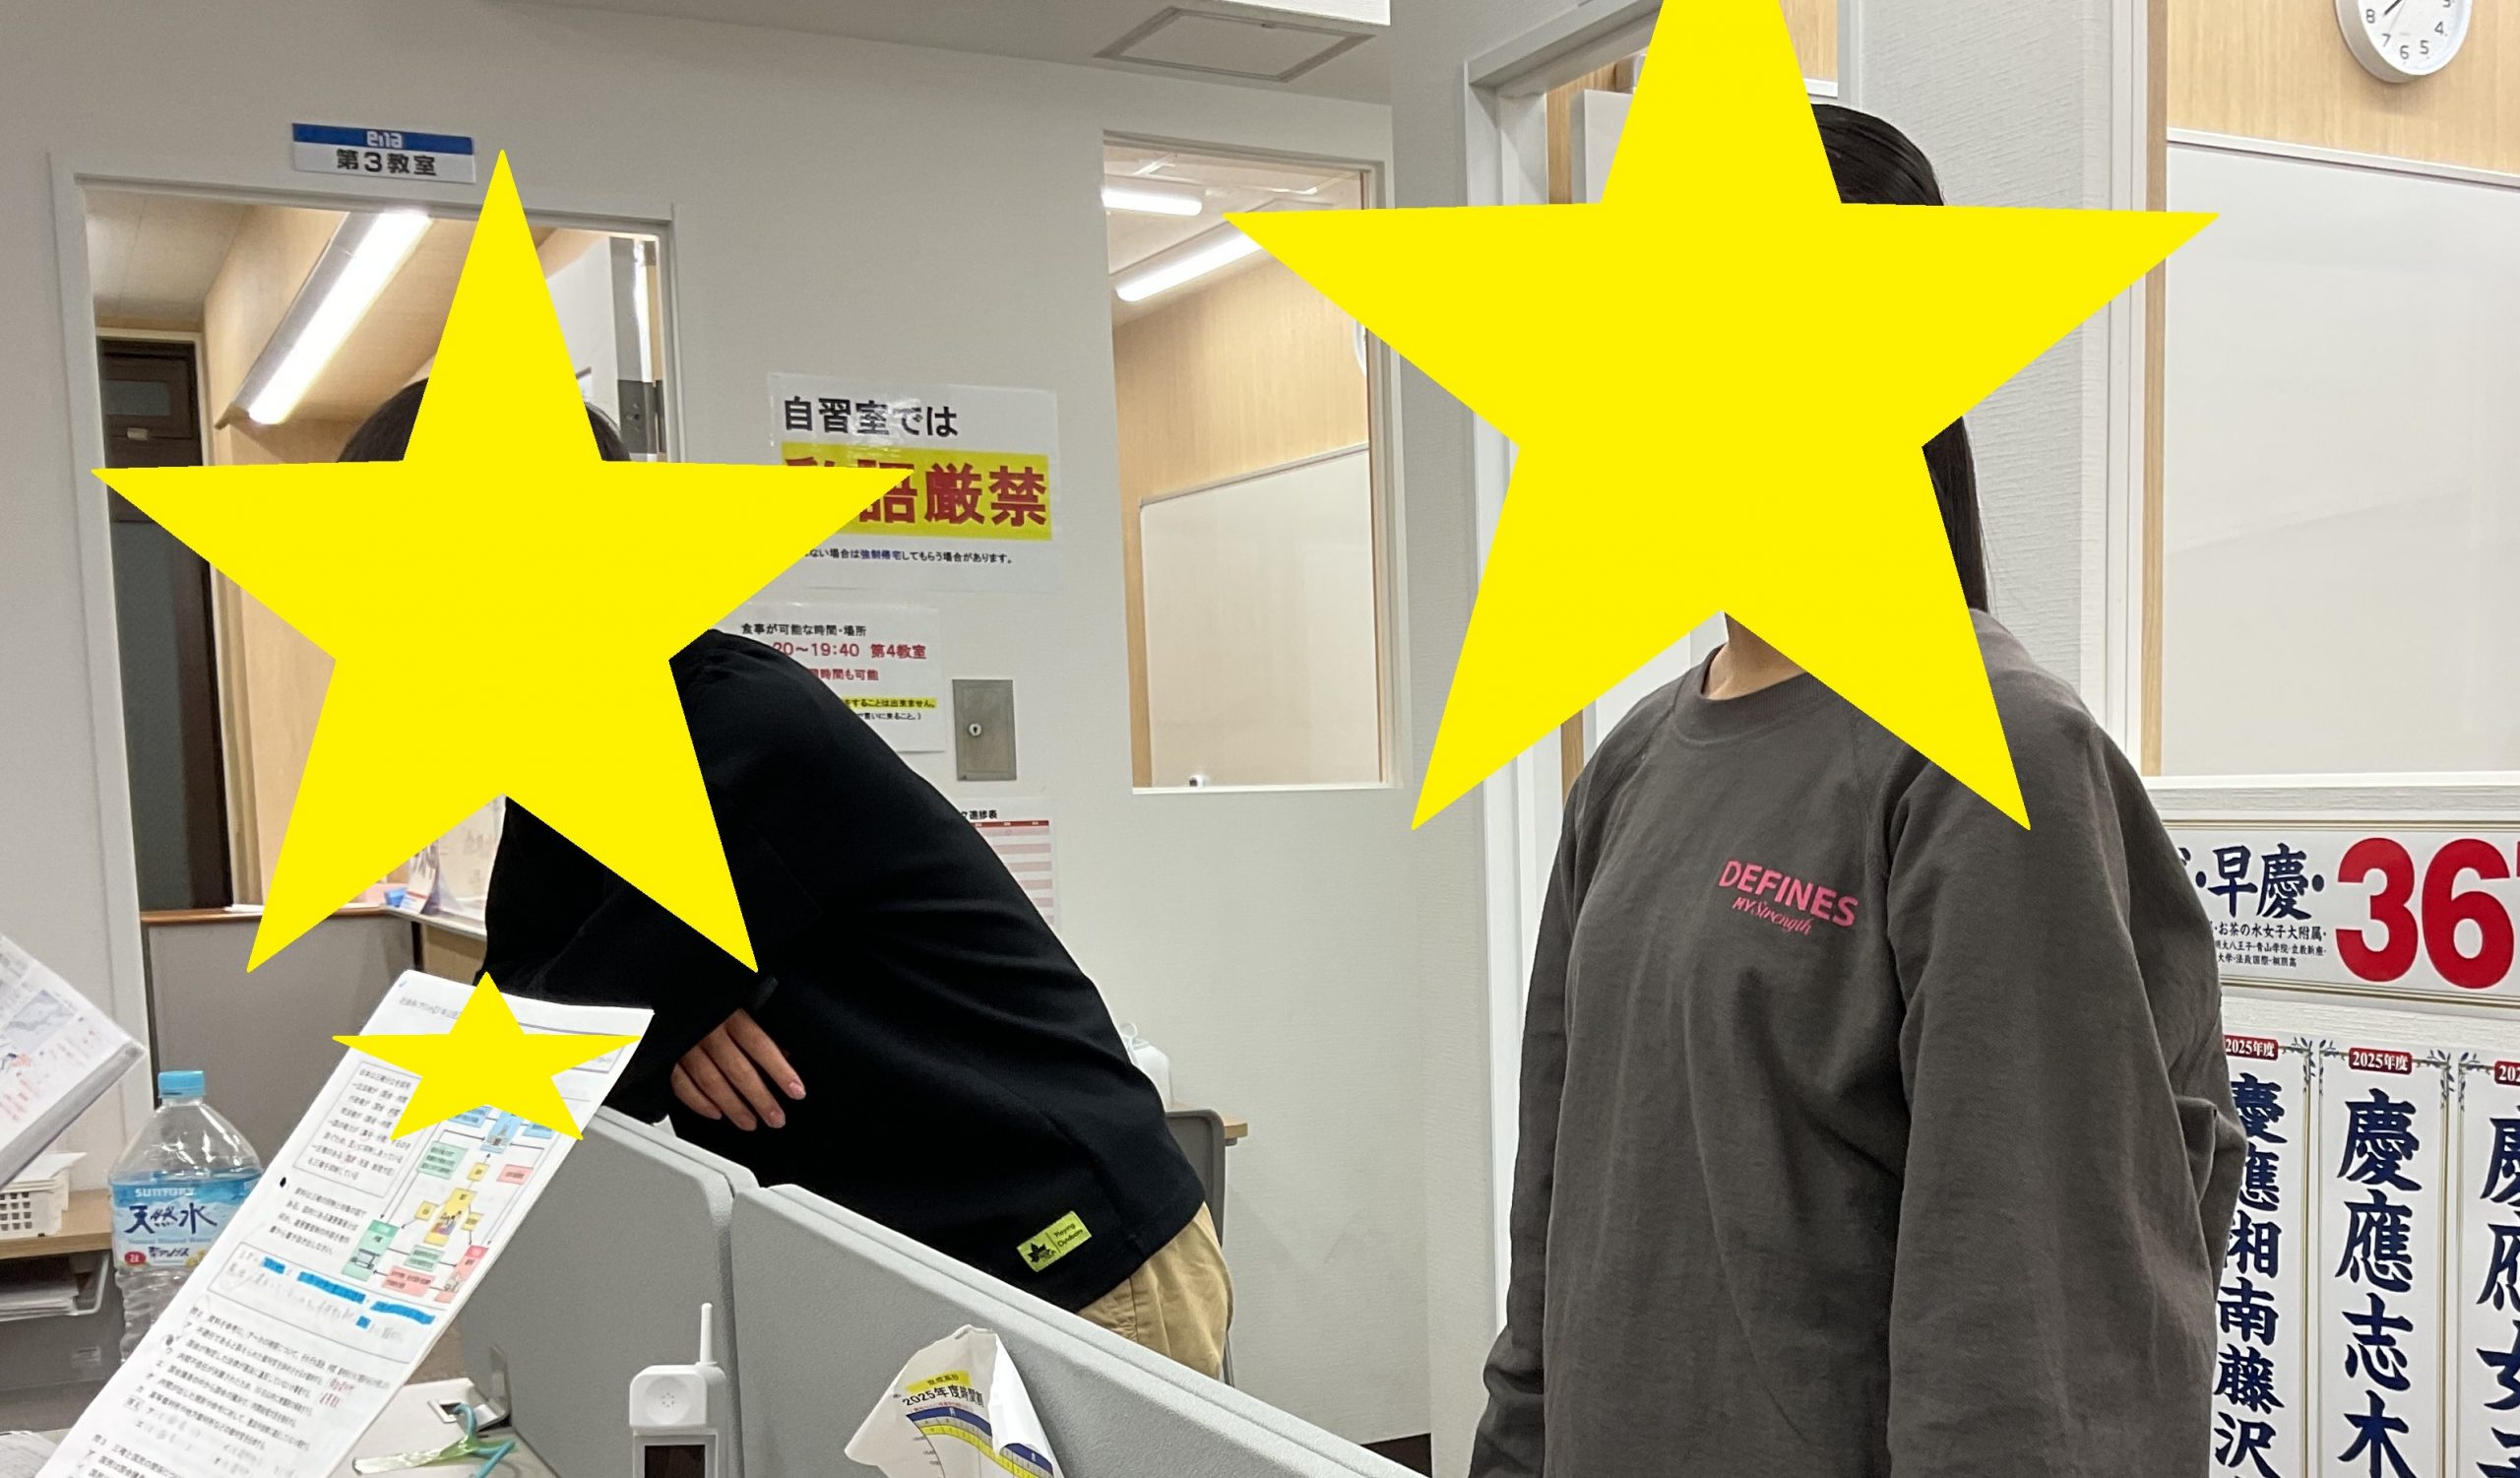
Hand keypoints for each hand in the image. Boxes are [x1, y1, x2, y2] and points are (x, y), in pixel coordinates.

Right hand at [669, 1009, 804, 1129]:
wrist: (673, 985)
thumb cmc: (714, 997)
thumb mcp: (743, 1003)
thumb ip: (763, 1029)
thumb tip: (787, 1056)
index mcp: (730, 1013)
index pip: (760, 1045)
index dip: (780, 1070)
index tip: (796, 1091)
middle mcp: (707, 1029)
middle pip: (737, 1069)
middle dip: (759, 1098)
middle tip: (776, 1118)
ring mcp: (685, 1044)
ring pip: (710, 1081)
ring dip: (732, 1106)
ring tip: (749, 1122)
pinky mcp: (666, 1055)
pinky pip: (680, 1084)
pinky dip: (698, 1102)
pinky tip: (716, 1113)